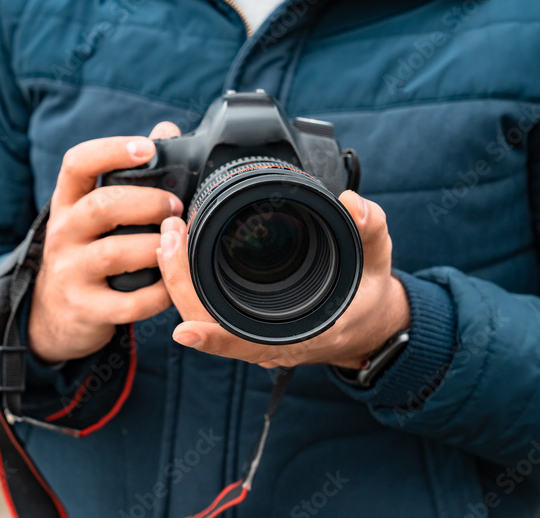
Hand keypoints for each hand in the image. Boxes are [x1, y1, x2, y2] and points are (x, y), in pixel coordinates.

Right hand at [29, 123, 183, 363]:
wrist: (51, 313)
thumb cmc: (85, 251)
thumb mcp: (92, 212)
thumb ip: (128, 174)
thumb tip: (166, 131)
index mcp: (67, 203)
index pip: (77, 164)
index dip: (112, 151)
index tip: (146, 148)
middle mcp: (63, 233)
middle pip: (100, 206)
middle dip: (146, 202)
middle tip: (175, 207)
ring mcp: (70, 272)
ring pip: (113, 254)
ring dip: (154, 247)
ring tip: (175, 246)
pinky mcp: (85, 309)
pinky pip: (127, 303)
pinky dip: (156, 295)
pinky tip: (170, 286)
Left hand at [157, 190, 410, 369]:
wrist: (370, 324)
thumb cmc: (369, 296)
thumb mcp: (376, 260)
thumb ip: (368, 229)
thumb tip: (353, 203)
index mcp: (301, 335)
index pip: (249, 342)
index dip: (216, 340)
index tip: (185, 333)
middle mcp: (269, 343)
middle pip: (209, 324)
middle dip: (181, 284)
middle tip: (170, 238)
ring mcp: (252, 336)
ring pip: (200, 317)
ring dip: (178, 280)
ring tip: (168, 238)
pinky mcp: (242, 323)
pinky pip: (205, 309)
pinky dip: (187, 283)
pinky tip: (176, 253)